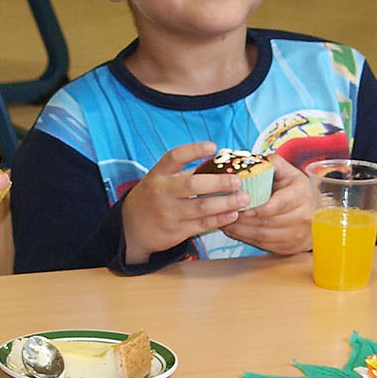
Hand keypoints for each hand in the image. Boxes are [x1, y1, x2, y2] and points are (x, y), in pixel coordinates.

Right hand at [118, 141, 247, 263]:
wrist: (132, 228)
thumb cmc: (154, 197)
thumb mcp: (161, 180)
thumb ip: (186, 172)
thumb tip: (221, 163)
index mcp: (159, 174)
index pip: (174, 157)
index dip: (194, 150)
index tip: (213, 146)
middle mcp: (162, 192)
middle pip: (192, 185)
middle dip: (218, 183)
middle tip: (238, 181)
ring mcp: (169, 213)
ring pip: (201, 207)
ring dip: (226, 203)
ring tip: (244, 199)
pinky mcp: (176, 231)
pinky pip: (202, 224)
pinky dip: (220, 219)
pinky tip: (233, 214)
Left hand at [222, 155, 312, 255]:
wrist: (312, 211)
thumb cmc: (293, 188)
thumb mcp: (286, 171)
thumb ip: (271, 164)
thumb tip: (250, 164)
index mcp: (301, 193)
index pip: (280, 203)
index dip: (261, 208)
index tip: (243, 208)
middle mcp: (303, 215)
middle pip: (269, 222)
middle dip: (244, 219)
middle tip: (225, 213)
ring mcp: (298, 234)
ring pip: (264, 236)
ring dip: (241, 230)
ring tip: (225, 221)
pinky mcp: (290, 247)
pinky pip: (264, 245)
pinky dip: (246, 238)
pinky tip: (234, 231)